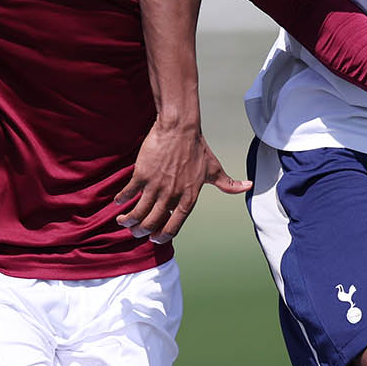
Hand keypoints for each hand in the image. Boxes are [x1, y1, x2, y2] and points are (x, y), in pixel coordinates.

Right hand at [114, 121, 251, 243]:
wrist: (179, 127)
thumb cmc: (197, 148)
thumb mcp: (214, 168)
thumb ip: (228, 184)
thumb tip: (248, 187)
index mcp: (188, 198)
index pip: (174, 226)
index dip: (163, 236)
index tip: (155, 238)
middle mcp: (172, 196)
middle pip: (151, 224)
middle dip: (141, 232)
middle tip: (136, 231)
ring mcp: (155, 186)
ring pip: (138, 214)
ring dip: (128, 221)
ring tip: (123, 220)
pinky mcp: (142, 175)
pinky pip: (127, 194)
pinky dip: (120, 201)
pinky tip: (118, 202)